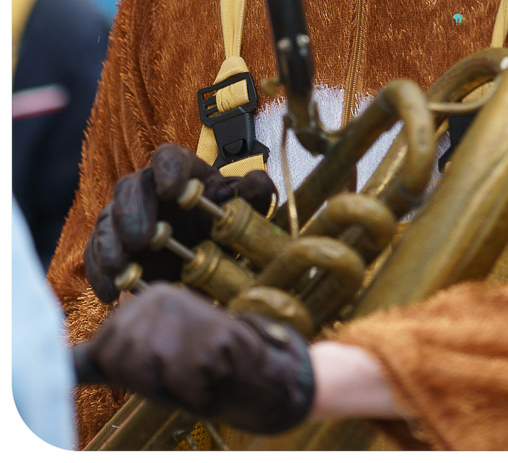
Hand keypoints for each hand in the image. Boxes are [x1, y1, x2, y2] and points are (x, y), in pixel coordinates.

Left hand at [75, 283, 314, 434]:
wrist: (265, 373)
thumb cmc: (202, 371)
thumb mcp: (148, 360)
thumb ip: (107, 356)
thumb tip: (61, 363)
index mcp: (149, 299)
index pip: (105, 350)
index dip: (131, 373)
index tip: (164, 367)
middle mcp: (165, 297)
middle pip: (122, 359)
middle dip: (149, 379)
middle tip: (183, 371)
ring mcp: (187, 315)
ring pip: (147, 371)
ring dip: (173, 385)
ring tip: (198, 373)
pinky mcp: (210, 339)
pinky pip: (180, 384)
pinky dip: (196, 391)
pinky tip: (213, 376)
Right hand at [84, 143, 275, 303]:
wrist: (200, 260)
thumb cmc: (219, 226)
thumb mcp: (240, 210)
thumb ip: (252, 194)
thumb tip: (258, 184)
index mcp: (181, 173)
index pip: (168, 157)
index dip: (168, 169)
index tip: (173, 190)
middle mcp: (147, 190)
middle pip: (131, 187)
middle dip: (134, 211)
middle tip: (143, 238)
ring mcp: (124, 217)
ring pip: (108, 219)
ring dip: (111, 243)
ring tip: (122, 266)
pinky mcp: (110, 247)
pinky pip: (95, 254)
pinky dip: (100, 273)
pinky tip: (112, 292)